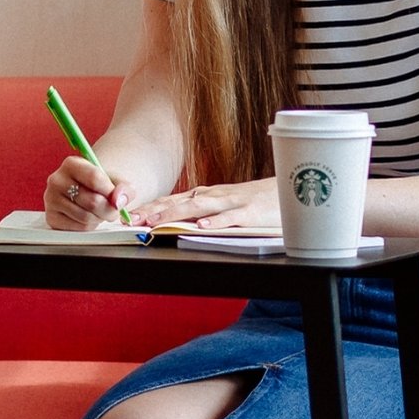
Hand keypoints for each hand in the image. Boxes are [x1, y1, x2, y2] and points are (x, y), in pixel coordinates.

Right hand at [43, 156, 132, 229]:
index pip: (95, 178)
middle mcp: (57, 180)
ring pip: (86, 217)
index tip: (117, 196)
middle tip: (113, 209)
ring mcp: (51, 199)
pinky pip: (78, 228)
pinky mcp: (51, 217)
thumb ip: (124, 188)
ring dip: (100, 218)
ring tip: (100, 211)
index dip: (111, 191)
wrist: (87, 191)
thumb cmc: (101, 185)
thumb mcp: (117, 181)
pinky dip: (90, 226)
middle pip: (92, 201)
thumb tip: (118, 201)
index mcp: (72, 164)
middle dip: (109, 210)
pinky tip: (89, 217)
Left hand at [130, 178, 278, 229]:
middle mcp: (214, 196)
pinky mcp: (249, 213)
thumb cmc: (256, 201)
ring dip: (174, 215)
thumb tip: (180, 221)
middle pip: (179, 202)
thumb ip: (204, 210)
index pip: (173, 200)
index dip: (150, 207)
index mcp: (207, 195)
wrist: (290, 190)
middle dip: (153, 211)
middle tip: (130, 219)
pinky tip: (201, 227)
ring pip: (198, 208)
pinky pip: (230, 218)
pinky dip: (215, 222)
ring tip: (154, 223)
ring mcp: (231, 203)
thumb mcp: (225, 204)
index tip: (128, 214)